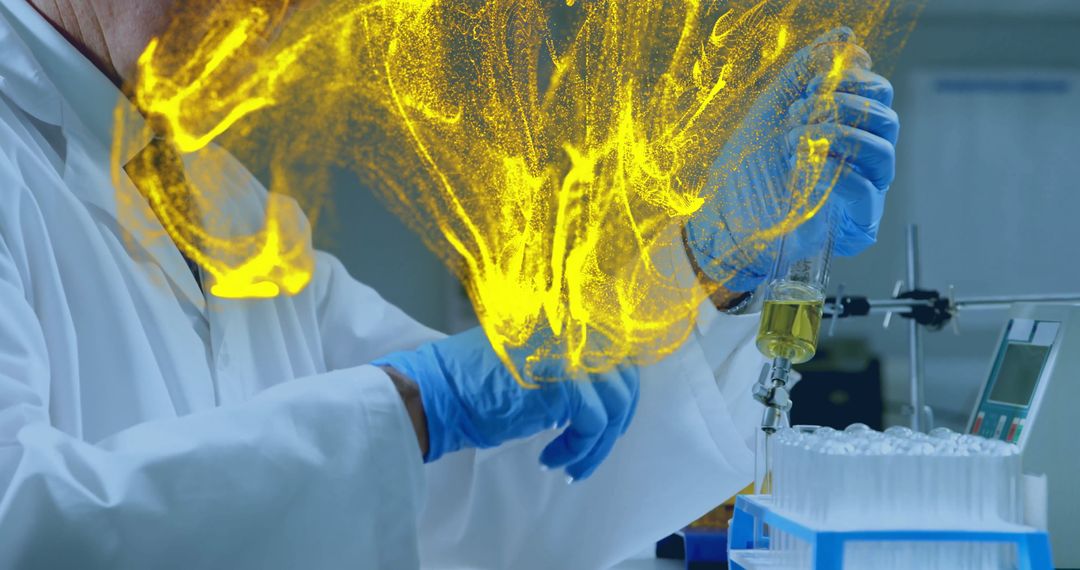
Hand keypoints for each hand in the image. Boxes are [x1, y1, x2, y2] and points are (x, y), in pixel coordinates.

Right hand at [373, 327, 639, 480]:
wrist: (434, 393)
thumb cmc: (469, 386)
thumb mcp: (525, 364)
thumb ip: (563, 367)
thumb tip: (596, 394)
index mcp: (563, 322)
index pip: (615, 352)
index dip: (618, 393)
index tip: (603, 425)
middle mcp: (572, 329)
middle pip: (625, 376)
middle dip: (615, 422)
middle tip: (591, 451)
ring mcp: (570, 352)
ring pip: (615, 404)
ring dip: (597, 444)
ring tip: (571, 465)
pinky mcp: (564, 381)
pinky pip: (594, 423)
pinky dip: (578, 449)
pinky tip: (551, 460)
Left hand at [685, 28, 898, 291]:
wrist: (726, 218)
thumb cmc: (748, 167)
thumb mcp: (774, 107)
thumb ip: (807, 69)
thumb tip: (845, 37)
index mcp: (849, 127)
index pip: (877, 91)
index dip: (850, 80)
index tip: (810, 87)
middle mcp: (861, 157)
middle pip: (886, 118)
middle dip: (843, 106)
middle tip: (799, 113)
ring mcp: (862, 189)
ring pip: (882, 151)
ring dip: (836, 136)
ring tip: (795, 141)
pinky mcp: (856, 222)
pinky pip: (867, 191)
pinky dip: (837, 173)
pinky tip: (808, 171)